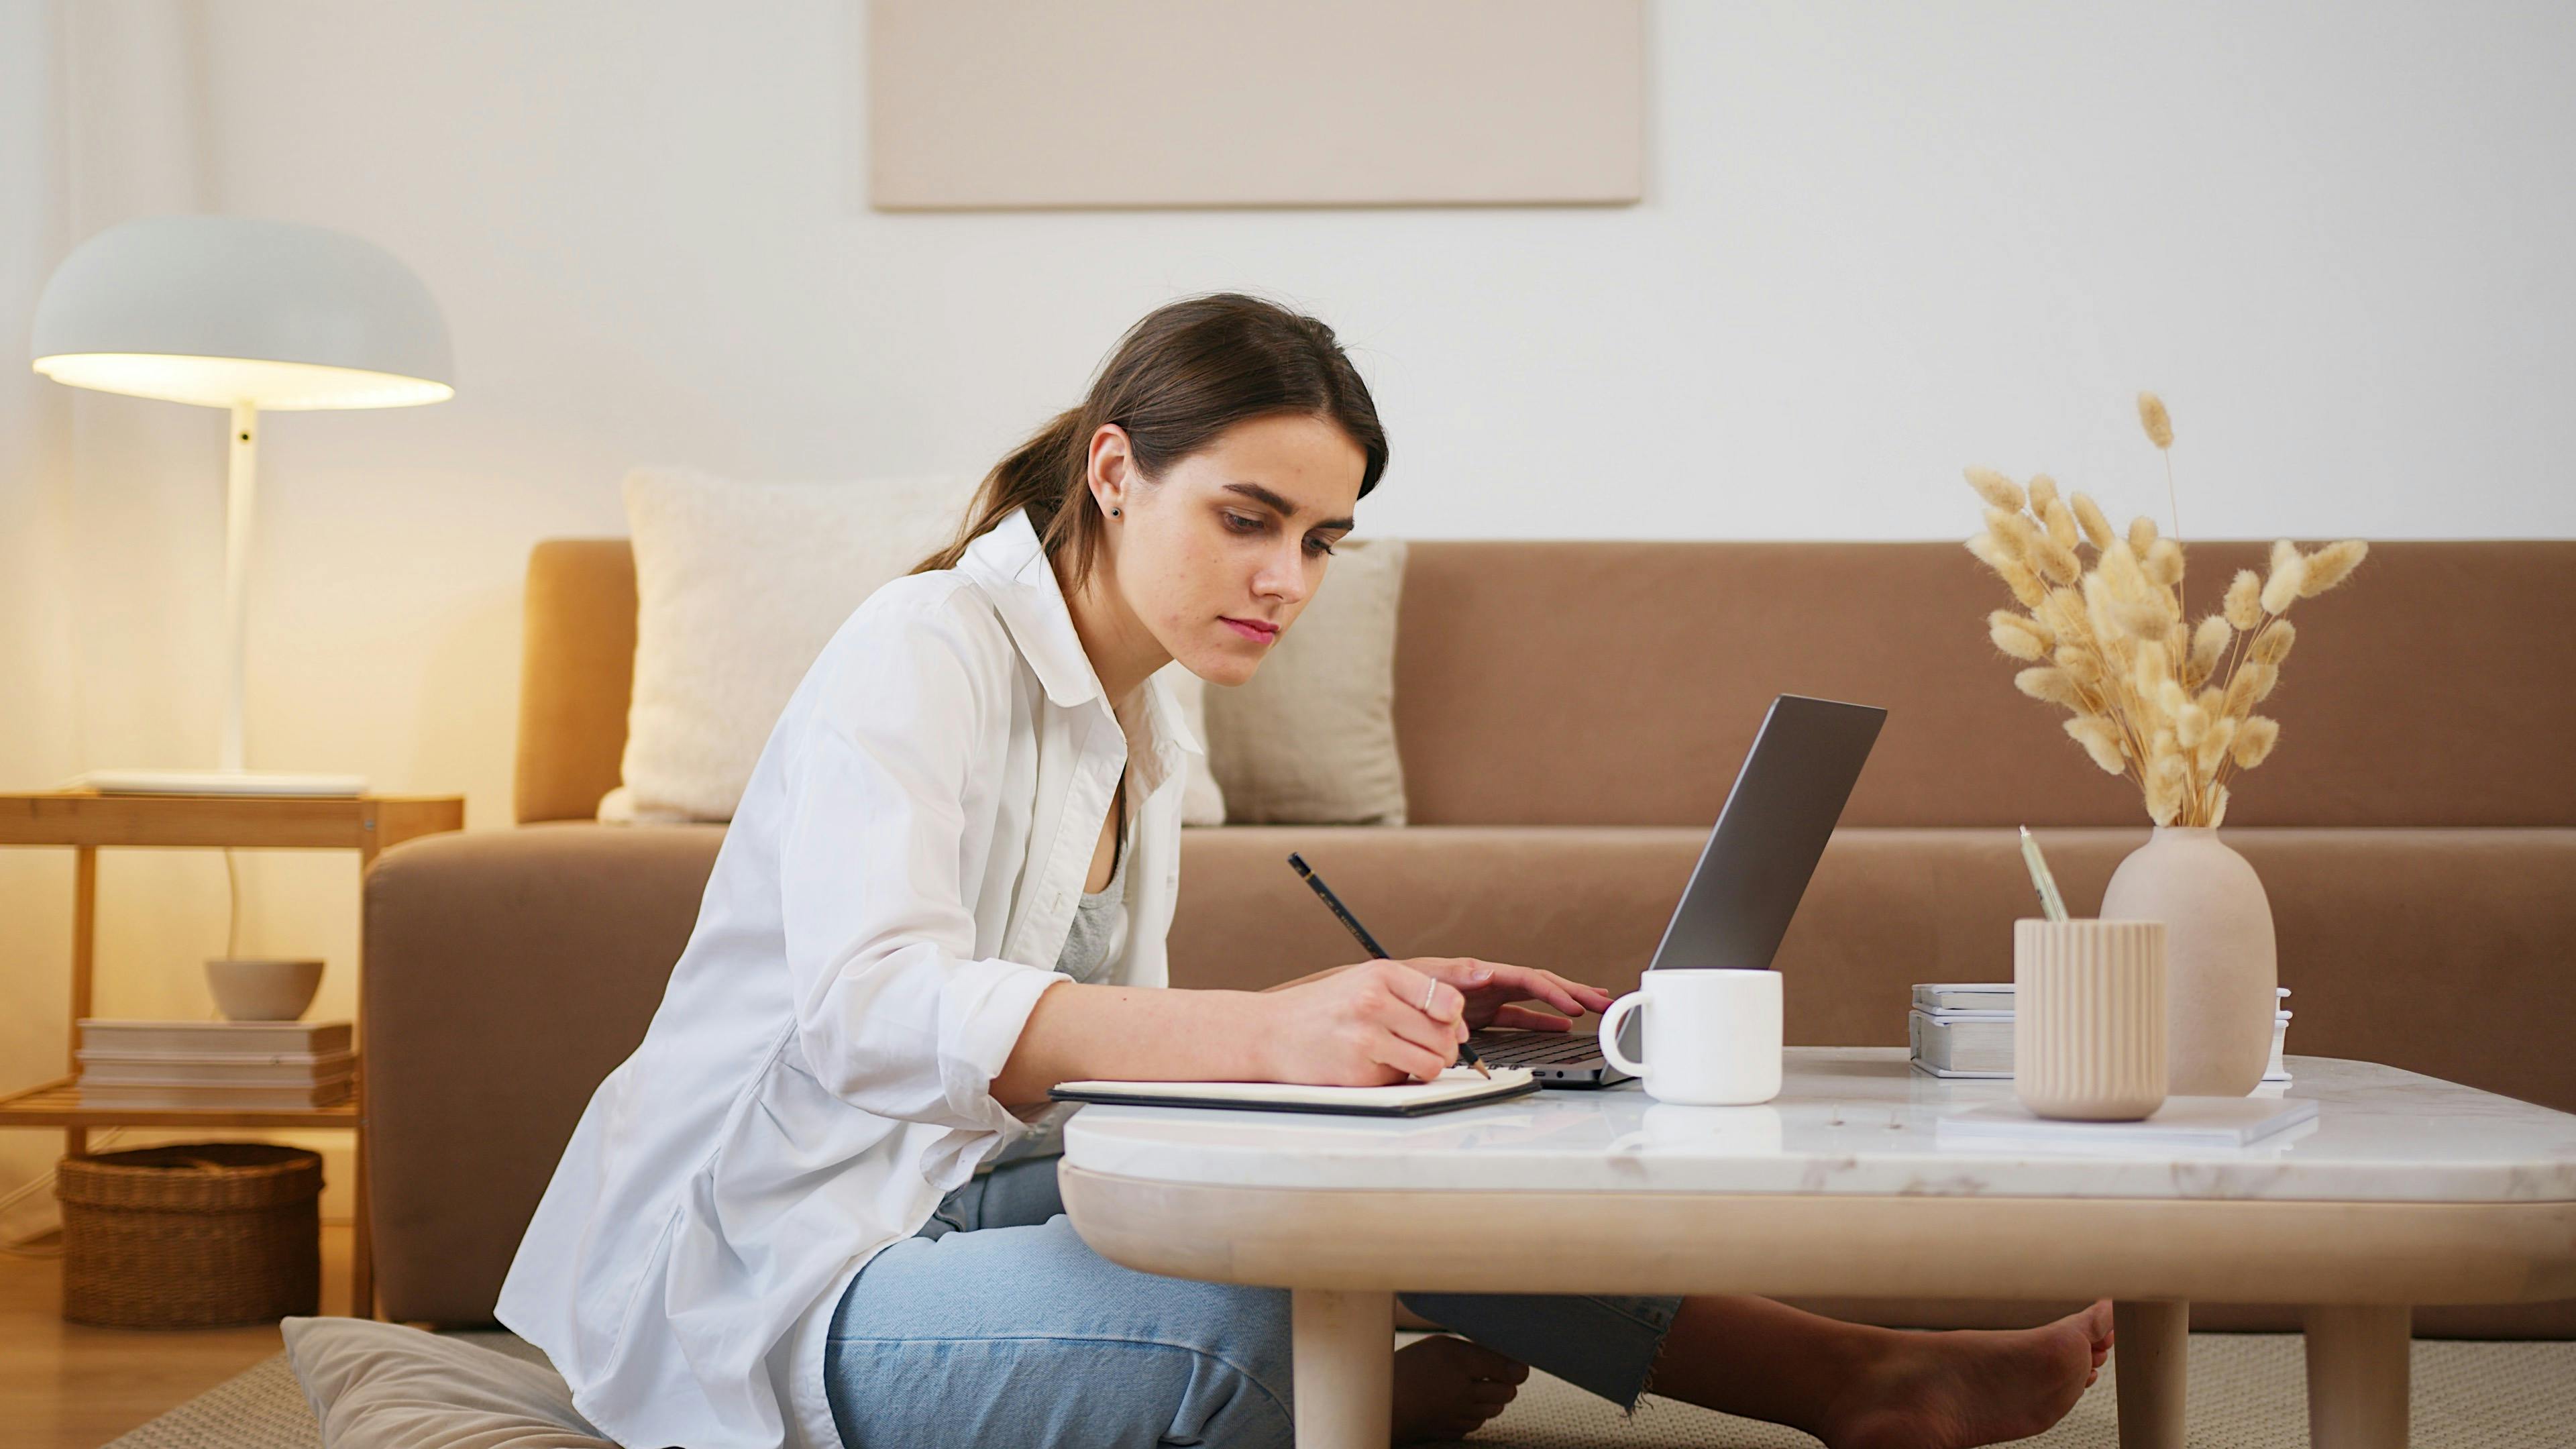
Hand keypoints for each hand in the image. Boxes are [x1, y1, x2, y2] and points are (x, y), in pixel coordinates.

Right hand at [1256, 958, 1476, 1085]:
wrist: (1270, 1032)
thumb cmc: (1322, 1007)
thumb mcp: (1365, 981)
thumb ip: (1413, 994)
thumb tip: (1459, 1027)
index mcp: (1381, 974)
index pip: (1448, 1000)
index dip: (1454, 1019)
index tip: (1446, 1023)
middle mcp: (1374, 1003)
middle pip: (1444, 1036)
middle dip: (1443, 1047)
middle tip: (1423, 1045)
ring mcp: (1366, 1039)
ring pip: (1431, 1063)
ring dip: (1425, 1065)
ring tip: (1403, 1056)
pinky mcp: (1359, 1072)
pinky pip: (1402, 1081)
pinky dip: (1395, 1076)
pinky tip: (1372, 1063)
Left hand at [1403, 957, 1615, 1032]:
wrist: (1377, 998)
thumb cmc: (1398, 984)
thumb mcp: (1425, 977)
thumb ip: (1455, 976)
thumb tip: (1485, 972)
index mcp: (1480, 973)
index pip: (1527, 979)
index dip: (1553, 991)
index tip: (1574, 1005)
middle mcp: (1489, 983)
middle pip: (1541, 985)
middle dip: (1573, 992)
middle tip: (1604, 1001)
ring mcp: (1488, 999)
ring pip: (1536, 1000)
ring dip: (1565, 1004)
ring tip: (1595, 1008)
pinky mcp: (1482, 1015)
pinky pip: (1521, 1017)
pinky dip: (1542, 1022)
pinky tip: (1562, 1027)